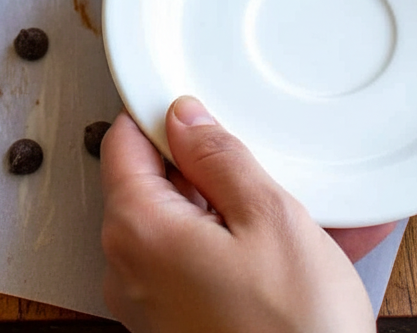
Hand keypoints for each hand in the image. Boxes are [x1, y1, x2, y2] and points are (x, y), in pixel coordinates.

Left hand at [100, 97, 375, 332]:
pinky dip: (239, 253)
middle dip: (205, 170)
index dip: (162, 115)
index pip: (123, 140)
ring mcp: (149, 305)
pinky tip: (293, 258)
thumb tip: (185, 117)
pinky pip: (199, 268)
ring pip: (182, 226)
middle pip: (152, 184)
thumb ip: (219, 155)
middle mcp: (128, 268)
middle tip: (259, 172)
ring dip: (232, 214)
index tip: (198, 105)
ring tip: (294, 219)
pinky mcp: (176, 329)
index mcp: (137, 228)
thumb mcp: (269, 217)